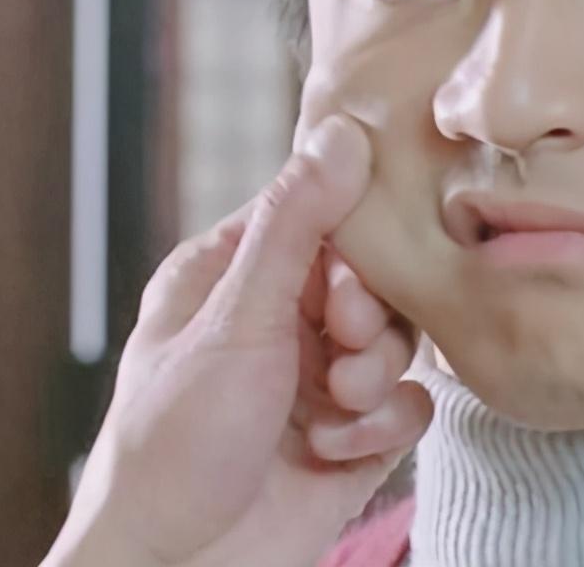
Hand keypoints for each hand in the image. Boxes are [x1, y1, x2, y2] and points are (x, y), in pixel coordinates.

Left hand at [42, 114, 432, 566]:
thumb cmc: (174, 446)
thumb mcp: (234, 321)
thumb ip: (294, 226)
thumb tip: (341, 132)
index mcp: (239, 272)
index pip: (321, 213)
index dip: (352, 237)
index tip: (347, 275)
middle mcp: (284, 315)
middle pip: (372, 275)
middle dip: (367, 316)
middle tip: (341, 346)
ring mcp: (323, 374)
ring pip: (398, 337)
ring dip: (374, 375)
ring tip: (336, 408)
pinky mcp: (358, 431)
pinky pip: (409, 403)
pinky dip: (381, 427)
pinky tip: (333, 450)